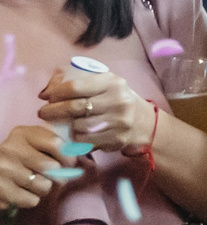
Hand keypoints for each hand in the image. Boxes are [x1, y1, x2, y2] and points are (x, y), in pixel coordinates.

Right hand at [0, 124, 72, 209]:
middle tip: (52, 177)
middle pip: (52, 167)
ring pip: (43, 185)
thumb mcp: (35, 144)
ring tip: (34, 184)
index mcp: (22, 134)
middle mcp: (10, 149)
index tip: (69, 163)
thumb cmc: (20, 158)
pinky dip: (31, 199)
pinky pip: (31, 200)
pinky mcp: (0, 190)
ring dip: (44, 189)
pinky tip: (22, 192)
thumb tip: (80, 151)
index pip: (56, 143)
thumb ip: (56, 145)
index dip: (68, 156)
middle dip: (58, 176)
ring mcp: (3, 170)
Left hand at [36, 67, 153, 153]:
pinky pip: (85, 141)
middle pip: (74, 107)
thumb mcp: (101, 84)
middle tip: (44, 113)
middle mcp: (118, 100)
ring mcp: (119, 121)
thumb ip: (72, 82)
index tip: (50, 98)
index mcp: (112, 82)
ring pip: (78, 126)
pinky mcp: (117, 139)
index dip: (57, 93)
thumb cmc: (115, 99)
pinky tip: (77, 134)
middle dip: (53, 111)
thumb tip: (44, 94)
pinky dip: (76, 138)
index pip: (75, 86)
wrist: (144, 122)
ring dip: (67, 126)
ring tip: (66, 123)